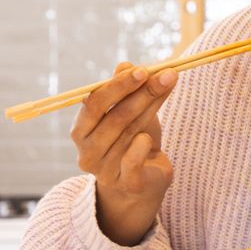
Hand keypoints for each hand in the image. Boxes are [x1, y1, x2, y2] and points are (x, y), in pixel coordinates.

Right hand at [70, 62, 177, 245]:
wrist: (144, 185)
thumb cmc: (134, 144)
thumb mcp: (131, 114)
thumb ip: (127, 92)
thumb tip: (126, 64)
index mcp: (80, 131)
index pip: (94, 103)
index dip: (118, 86)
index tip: (144, 69)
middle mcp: (87, 151)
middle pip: (114, 116)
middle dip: (141, 93)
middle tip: (166, 74)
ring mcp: (104, 170)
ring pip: (129, 132)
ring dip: (151, 107)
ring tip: (169, 86)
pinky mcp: (126, 183)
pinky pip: (132, 161)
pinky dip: (140, 146)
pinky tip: (148, 137)